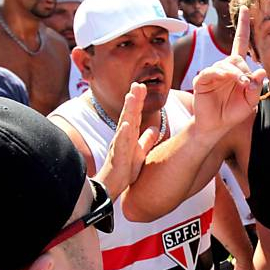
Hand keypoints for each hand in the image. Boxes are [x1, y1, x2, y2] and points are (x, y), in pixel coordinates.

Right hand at [96, 83, 159, 197]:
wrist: (113, 186)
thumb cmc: (125, 169)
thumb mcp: (140, 152)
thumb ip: (147, 140)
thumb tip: (156, 129)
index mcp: (129, 135)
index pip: (134, 114)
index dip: (138, 100)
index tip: (142, 86)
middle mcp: (123, 137)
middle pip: (129, 114)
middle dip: (133, 99)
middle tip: (138, 84)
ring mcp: (119, 145)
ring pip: (124, 125)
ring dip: (128, 110)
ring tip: (132, 97)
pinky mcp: (118, 157)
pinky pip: (121, 144)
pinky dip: (123, 134)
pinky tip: (127, 125)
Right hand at [192, 6, 267, 137]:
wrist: (216, 126)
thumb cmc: (233, 112)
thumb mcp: (250, 101)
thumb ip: (256, 87)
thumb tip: (261, 71)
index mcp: (236, 69)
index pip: (240, 42)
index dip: (243, 26)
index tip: (245, 9)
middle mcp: (224, 67)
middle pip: (236, 59)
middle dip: (244, 71)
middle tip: (247, 85)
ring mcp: (212, 72)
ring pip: (226, 65)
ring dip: (236, 74)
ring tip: (241, 86)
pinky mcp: (202, 79)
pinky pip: (212, 71)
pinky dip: (222, 74)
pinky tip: (227, 80)